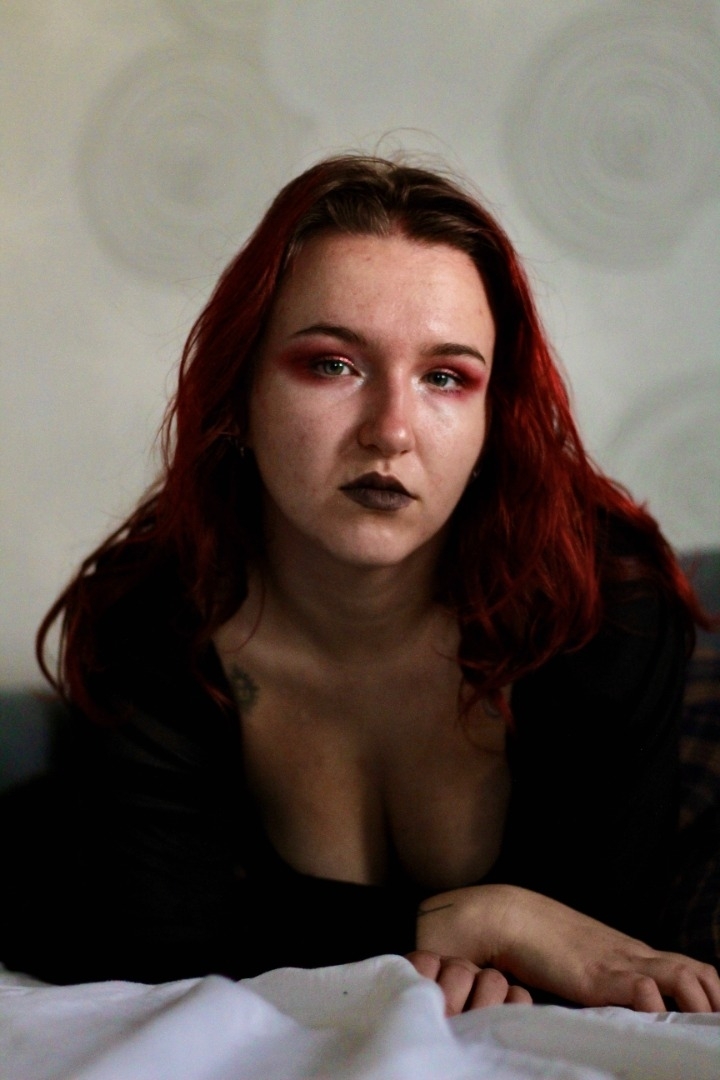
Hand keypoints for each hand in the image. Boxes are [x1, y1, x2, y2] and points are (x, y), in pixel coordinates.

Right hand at [415, 884, 719, 1011]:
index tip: (711, 1017)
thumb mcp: (582, 959)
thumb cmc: (538, 941)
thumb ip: (602, 976)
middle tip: (710, 1030)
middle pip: (701, 975)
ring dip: (699, 1008)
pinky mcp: (599, 977)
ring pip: (687, 980)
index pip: (691, 969)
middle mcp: (634, 955)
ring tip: (695, 1034)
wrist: (508, 916)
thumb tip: (620, 1001)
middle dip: (713, 1003)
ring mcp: (619, 963)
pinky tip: (657, 1026)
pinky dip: (661, 1011)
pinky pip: (649, 992)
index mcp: (632, 953)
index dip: (709, 995)